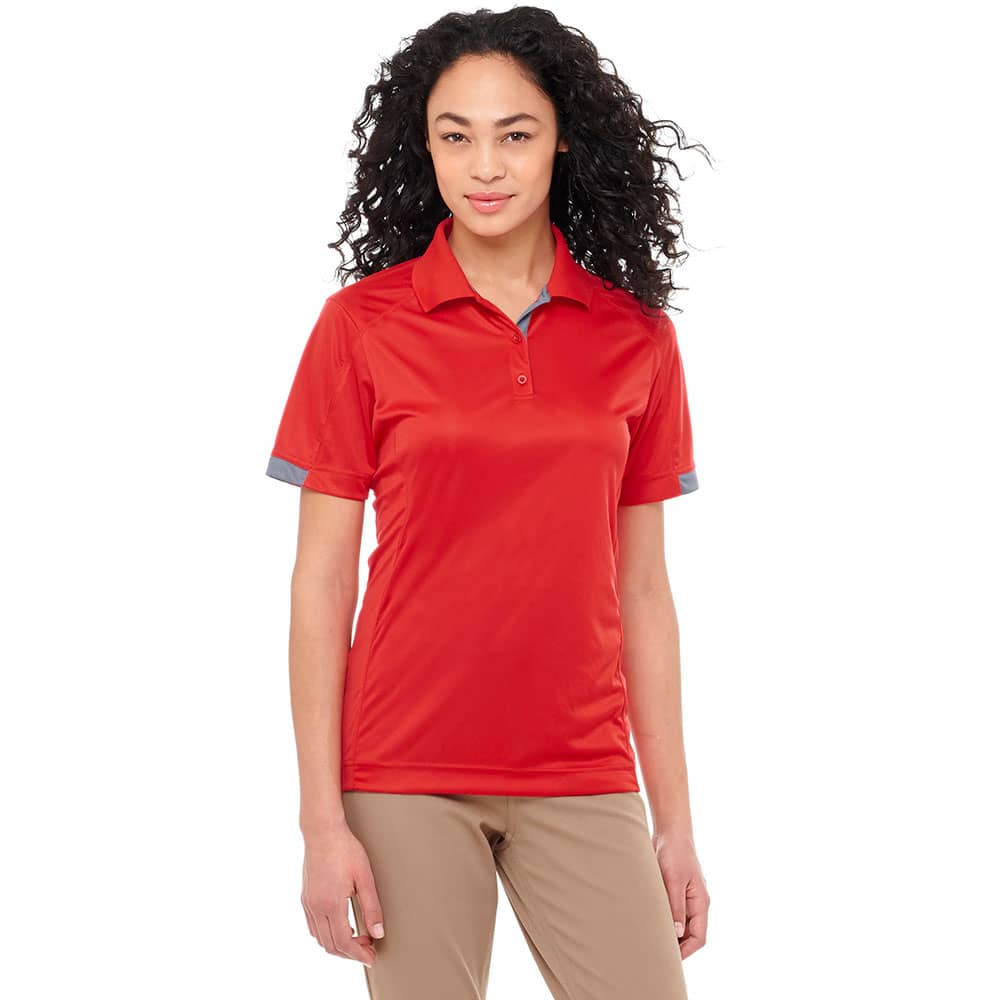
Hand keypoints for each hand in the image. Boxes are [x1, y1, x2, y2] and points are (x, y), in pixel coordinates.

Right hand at [301, 822, 385, 967]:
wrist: (323, 831)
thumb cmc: (345, 849)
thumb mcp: (365, 877)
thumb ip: (372, 907)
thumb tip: (378, 933)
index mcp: (331, 904)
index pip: (343, 942)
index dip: (358, 955)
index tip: (371, 958)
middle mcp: (316, 907)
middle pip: (331, 945)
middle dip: (350, 952)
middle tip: (369, 948)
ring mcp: (308, 903)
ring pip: (320, 938)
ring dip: (339, 944)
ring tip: (358, 937)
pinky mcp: (305, 897)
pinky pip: (313, 926)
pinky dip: (327, 934)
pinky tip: (341, 926)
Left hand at [652, 831, 708, 958]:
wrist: (669, 832)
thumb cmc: (674, 853)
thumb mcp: (674, 881)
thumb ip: (676, 907)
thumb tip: (677, 933)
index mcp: (701, 902)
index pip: (699, 937)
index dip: (687, 951)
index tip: (670, 959)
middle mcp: (696, 903)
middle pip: (690, 934)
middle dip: (677, 946)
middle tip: (657, 953)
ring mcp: (686, 897)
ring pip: (681, 925)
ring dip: (670, 933)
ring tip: (652, 941)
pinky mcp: (675, 891)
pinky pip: (673, 913)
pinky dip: (665, 920)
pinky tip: (651, 923)